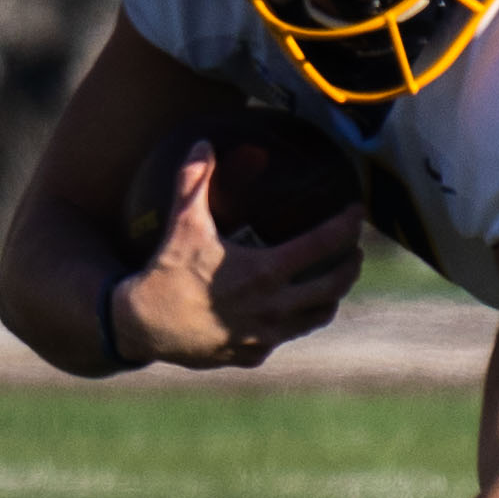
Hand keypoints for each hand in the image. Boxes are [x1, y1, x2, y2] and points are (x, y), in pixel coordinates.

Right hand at [121, 146, 361, 369]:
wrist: (140, 327)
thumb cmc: (166, 273)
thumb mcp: (183, 225)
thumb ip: (194, 182)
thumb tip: (202, 142)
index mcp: (265, 272)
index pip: (325, 244)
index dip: (348, 225)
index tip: (358, 212)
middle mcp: (273, 307)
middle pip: (334, 284)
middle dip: (352, 265)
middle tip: (354, 249)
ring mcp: (266, 335)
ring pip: (317, 316)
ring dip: (331, 296)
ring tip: (333, 279)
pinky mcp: (253, 355)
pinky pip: (286, 337)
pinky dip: (296, 320)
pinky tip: (292, 308)